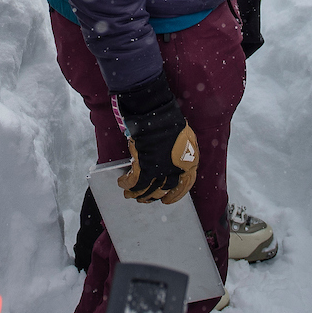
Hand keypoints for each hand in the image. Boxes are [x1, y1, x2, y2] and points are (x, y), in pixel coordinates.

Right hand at [113, 73, 200, 203]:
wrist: (155, 112)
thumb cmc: (168, 120)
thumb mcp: (183, 139)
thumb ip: (180, 154)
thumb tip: (172, 164)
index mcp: (189, 163)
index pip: (184, 186)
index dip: (175, 195)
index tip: (167, 200)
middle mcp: (176, 170)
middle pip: (164, 189)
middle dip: (153, 196)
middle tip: (145, 198)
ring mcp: (160, 170)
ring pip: (148, 190)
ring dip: (138, 194)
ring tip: (130, 195)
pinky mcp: (144, 167)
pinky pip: (134, 182)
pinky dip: (126, 184)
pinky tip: (122, 183)